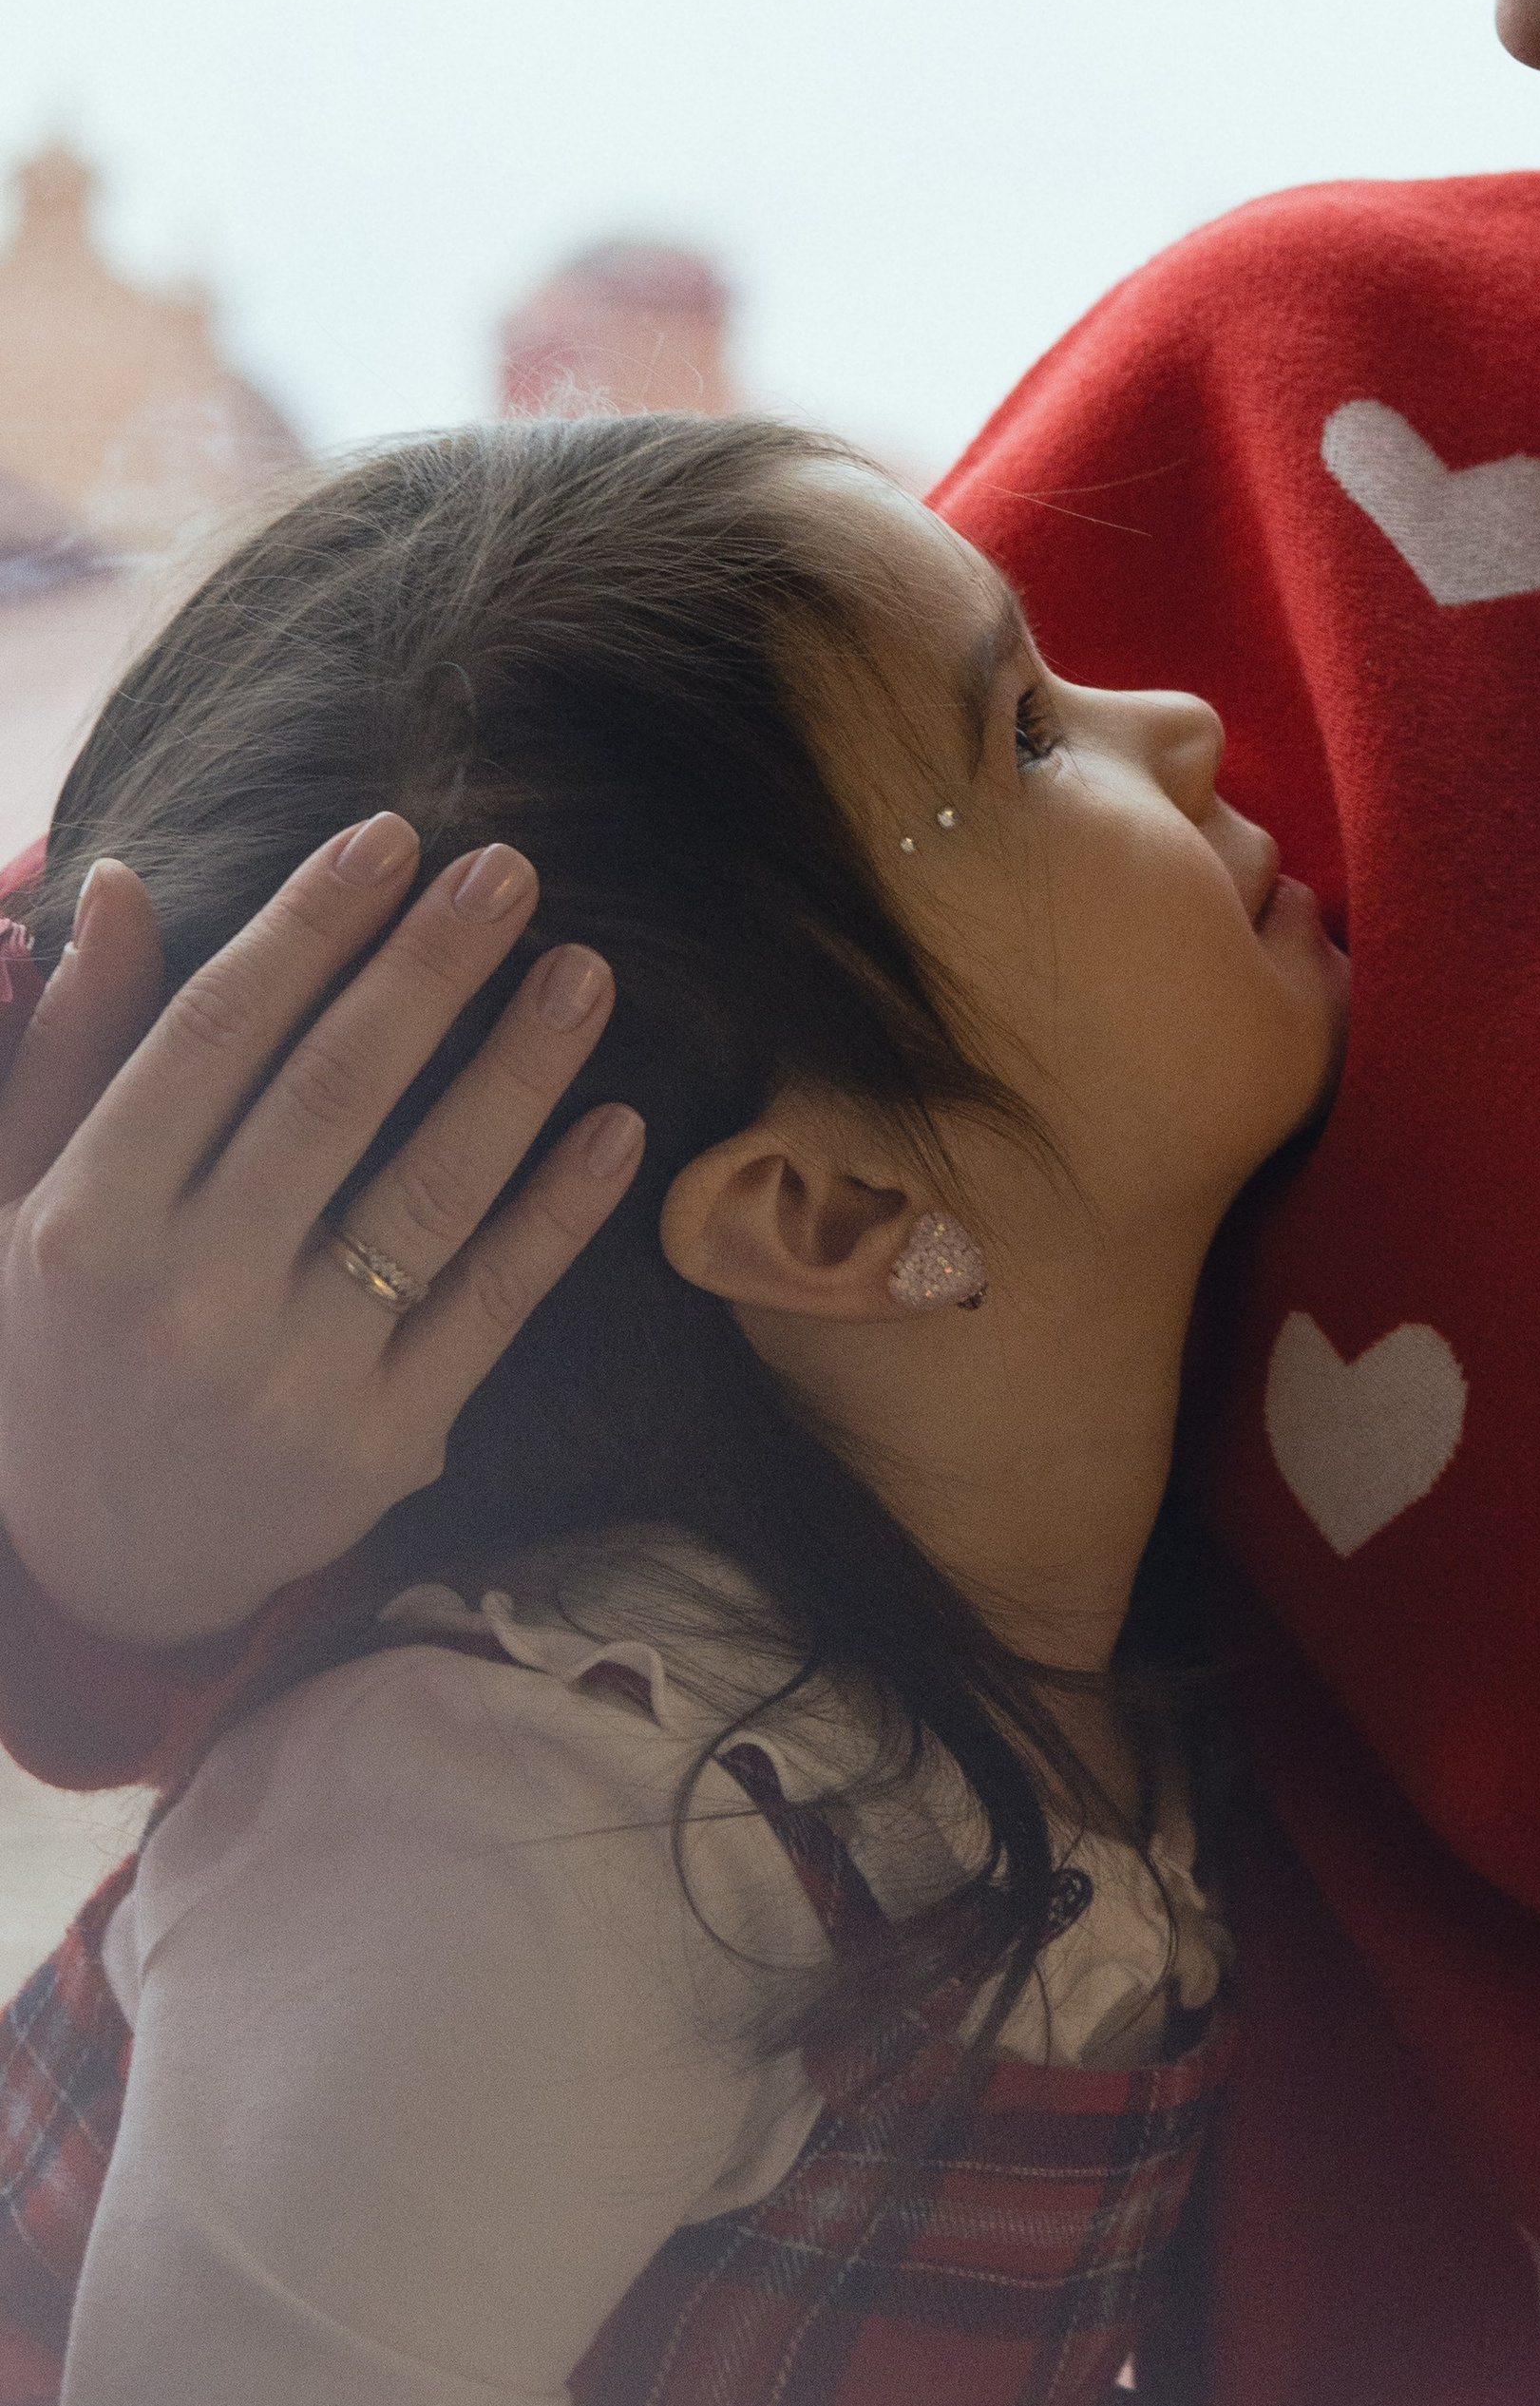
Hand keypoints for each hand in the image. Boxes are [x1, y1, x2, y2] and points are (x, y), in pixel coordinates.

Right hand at [0, 816, 642, 1643]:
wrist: (102, 1569)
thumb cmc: (59, 1348)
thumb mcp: (18, 1201)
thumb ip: (70, 1047)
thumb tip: (114, 885)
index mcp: (91, 1221)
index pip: (216, 1037)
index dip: (308, 927)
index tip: (387, 837)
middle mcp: (190, 1297)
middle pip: (334, 1096)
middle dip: (428, 969)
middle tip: (509, 867)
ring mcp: (294, 1377)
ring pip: (428, 1195)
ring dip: (516, 1074)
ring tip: (582, 971)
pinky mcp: (385, 1442)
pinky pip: (488, 1306)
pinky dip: (557, 1214)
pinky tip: (615, 1124)